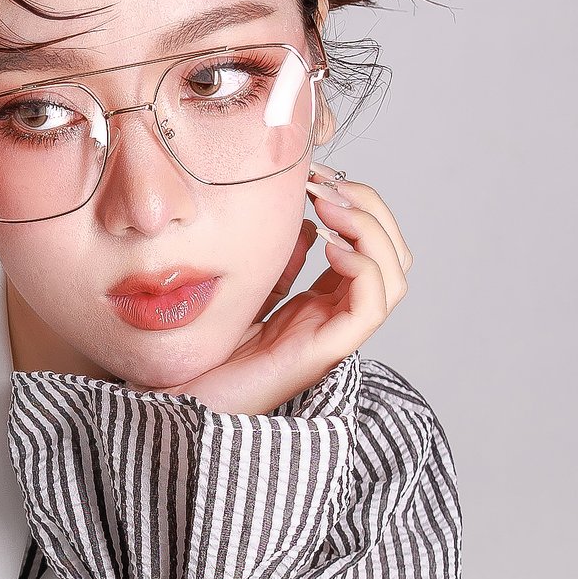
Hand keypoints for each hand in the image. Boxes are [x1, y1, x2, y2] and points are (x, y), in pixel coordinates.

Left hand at [188, 174, 410, 416]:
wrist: (183, 401)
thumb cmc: (209, 355)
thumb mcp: (248, 292)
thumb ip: (280, 264)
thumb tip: (307, 226)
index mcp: (322, 303)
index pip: (370, 247)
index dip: (357, 204)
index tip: (319, 177)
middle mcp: (336, 317)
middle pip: (392, 255)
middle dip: (370, 208)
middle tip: (327, 186)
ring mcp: (334, 334)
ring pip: (394, 277)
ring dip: (371, 231)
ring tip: (331, 209)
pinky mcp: (323, 352)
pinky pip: (371, 307)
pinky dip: (364, 268)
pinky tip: (331, 248)